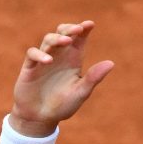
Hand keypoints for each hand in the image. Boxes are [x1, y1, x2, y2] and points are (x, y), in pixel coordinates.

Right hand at [10, 20, 115, 135]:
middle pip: (63, 33)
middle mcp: (59, 57)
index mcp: (73, 61)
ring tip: (66, 41)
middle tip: (78, 29)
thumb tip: (111, 63)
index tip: (90, 24)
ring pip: (49, 40)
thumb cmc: (62, 106)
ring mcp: (44, 60)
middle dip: (70, 29)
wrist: (41, 118)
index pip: (79, 40)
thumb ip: (93, 78)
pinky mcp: (30, 67)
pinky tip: (48, 61)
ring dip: (57, 38)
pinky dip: (40, 54)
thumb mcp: (81, 92)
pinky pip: (32, 53)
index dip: (83, 30)